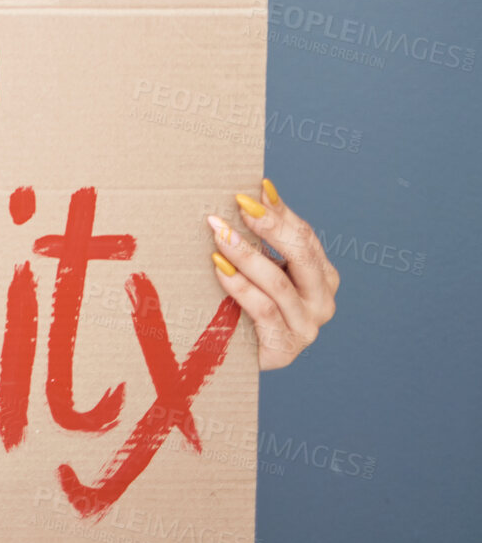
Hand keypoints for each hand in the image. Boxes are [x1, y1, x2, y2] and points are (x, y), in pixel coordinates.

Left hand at [207, 177, 338, 370]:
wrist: (236, 353)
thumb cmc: (248, 300)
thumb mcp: (262, 264)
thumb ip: (267, 234)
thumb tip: (260, 188)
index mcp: (322, 277)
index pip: (305, 238)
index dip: (280, 213)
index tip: (252, 190)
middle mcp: (322, 303)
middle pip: (302, 257)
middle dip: (270, 228)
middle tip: (238, 206)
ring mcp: (305, 328)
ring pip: (279, 284)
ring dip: (247, 255)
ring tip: (220, 234)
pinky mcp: (284, 349)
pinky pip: (262, 311)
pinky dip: (240, 287)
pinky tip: (219, 267)